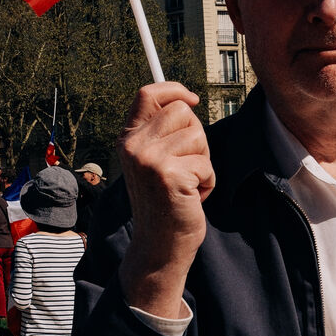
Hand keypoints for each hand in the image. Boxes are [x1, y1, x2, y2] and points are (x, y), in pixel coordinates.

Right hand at [116, 82, 214, 318]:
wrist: (159, 245)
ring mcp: (149, 160)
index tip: (193, 99)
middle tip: (188, 165)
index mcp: (127, 139)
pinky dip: (207, 182)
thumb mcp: (153, 161)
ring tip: (188, 183)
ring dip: (203, 162)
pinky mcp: (169, 176)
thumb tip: (187, 100)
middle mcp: (133, 146)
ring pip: (198, 136)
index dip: (174, 90)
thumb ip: (161, 133)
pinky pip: (206, 164)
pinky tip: (191, 197)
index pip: (148, 94)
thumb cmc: (164, 202)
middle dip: (196, 136)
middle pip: (182, 112)